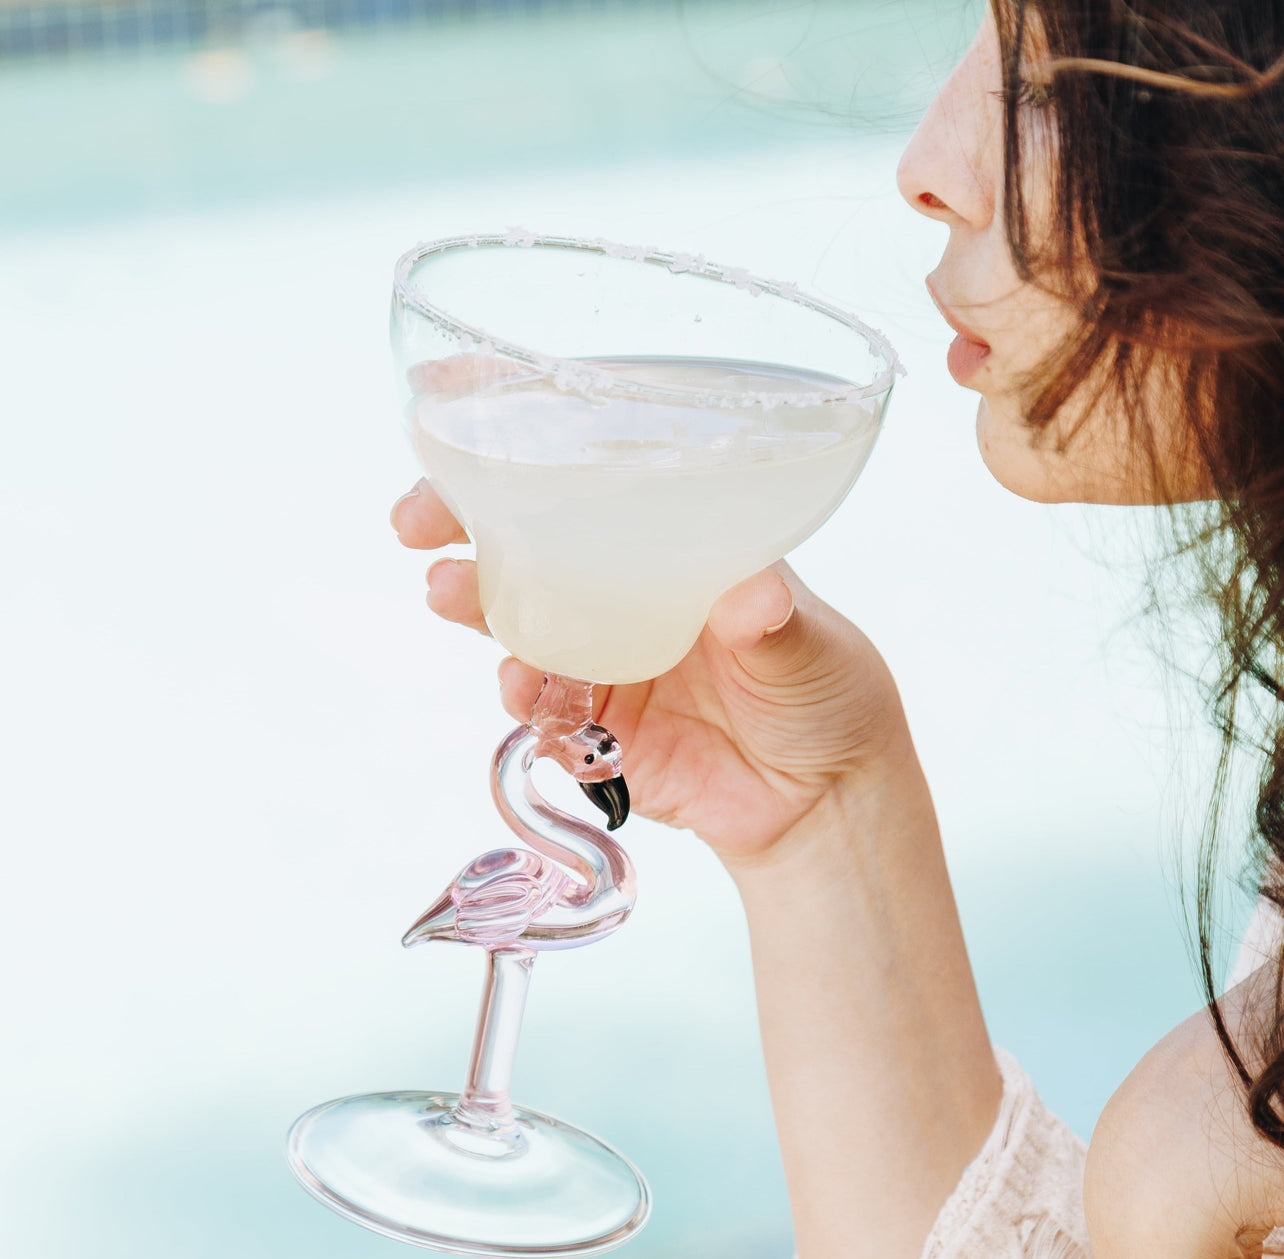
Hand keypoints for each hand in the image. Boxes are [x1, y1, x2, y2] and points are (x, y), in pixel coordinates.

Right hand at [391, 481, 912, 863]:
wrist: (823, 799)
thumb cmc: (829, 693)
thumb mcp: (810, 643)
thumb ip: (775, 623)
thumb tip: (752, 597)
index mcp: (676, 544)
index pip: (593, 472)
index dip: (523, 433)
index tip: (451, 397)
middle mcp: (629, 591)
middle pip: (525, 539)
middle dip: (458, 518)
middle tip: (417, 517)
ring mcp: (605, 657)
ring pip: (515, 618)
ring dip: (472, 602)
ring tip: (449, 593)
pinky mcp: (596, 726)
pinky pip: (538, 707)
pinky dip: (521, 696)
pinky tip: (521, 691)